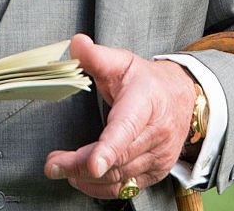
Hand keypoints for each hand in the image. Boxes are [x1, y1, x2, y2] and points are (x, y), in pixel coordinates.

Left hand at [44, 34, 195, 199]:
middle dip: (81, 164)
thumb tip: (76, 44)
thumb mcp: (122, 61)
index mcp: (146, 101)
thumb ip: (96, 56)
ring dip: (85, 177)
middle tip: (52, 165)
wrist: (181, 98)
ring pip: (119, 176)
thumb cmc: (146, 81)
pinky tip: (80, 179)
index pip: (126, 128)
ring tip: (59, 168)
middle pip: (117, 157)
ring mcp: (159, 156)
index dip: (109, 148)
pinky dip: (100, 188)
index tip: (93, 164)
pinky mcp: (157, 173)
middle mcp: (157, 133)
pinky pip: (126, 188)